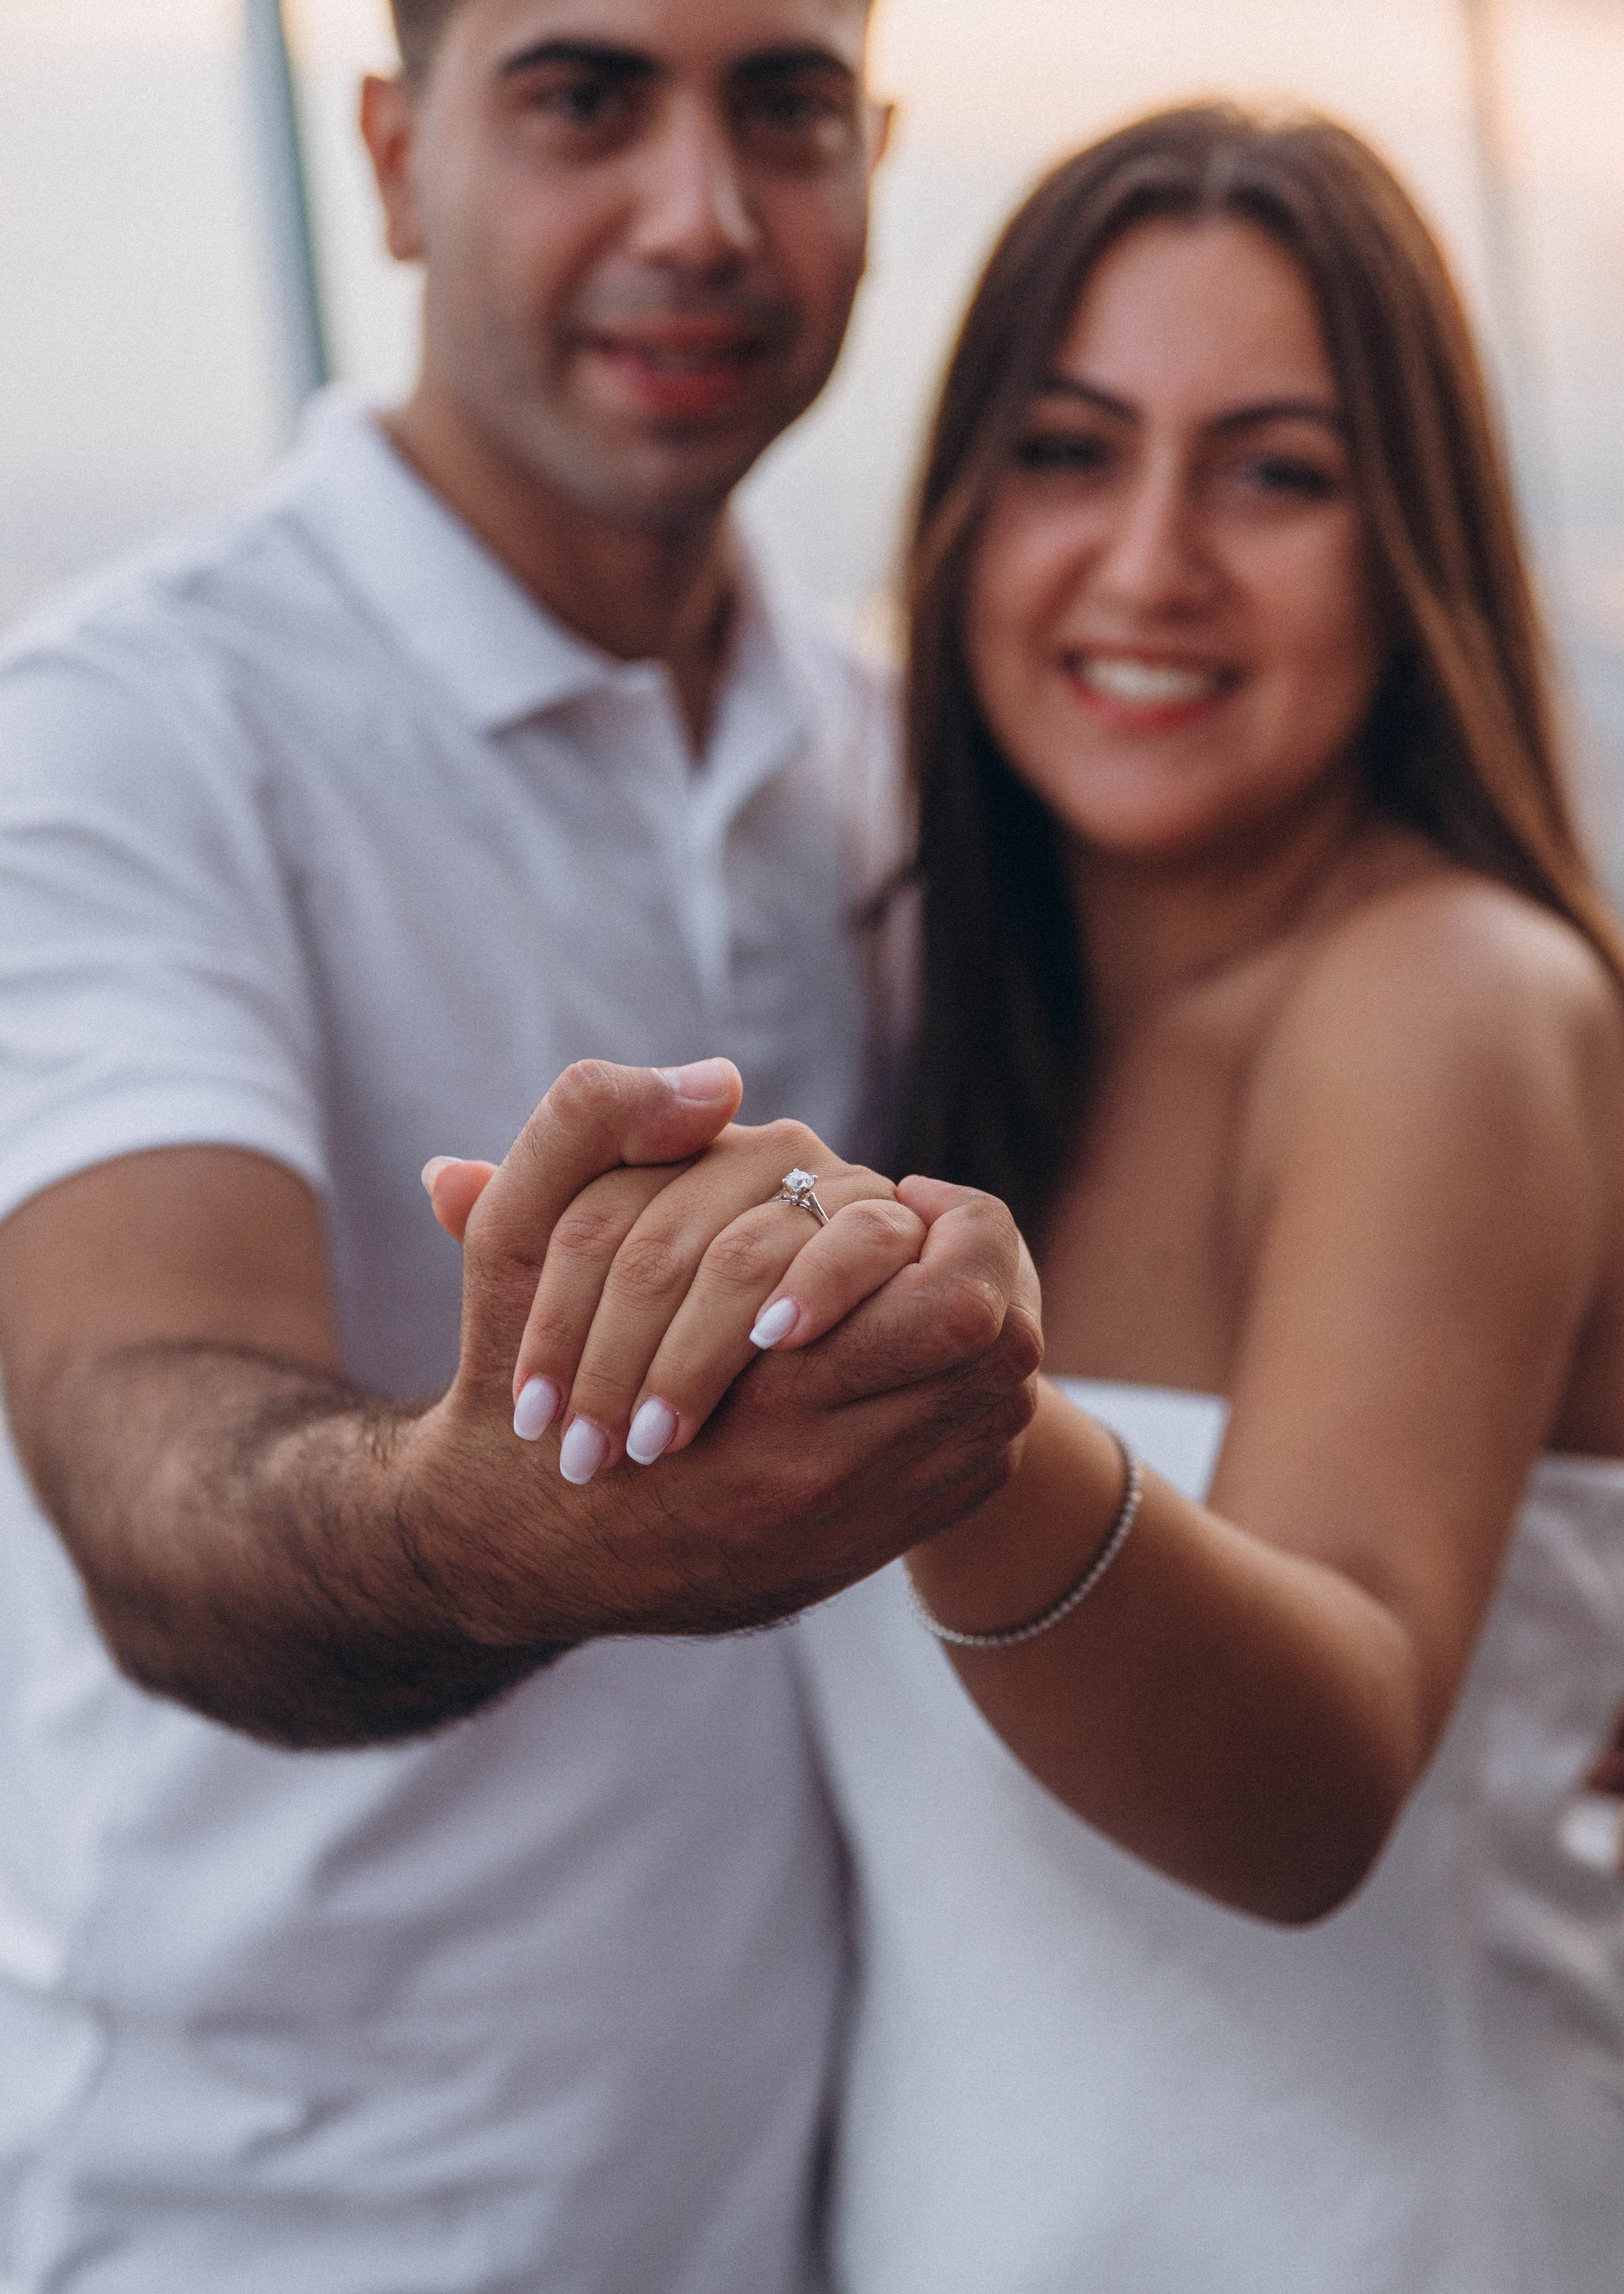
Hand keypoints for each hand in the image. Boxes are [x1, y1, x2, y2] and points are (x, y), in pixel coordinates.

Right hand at [403, 1059, 1043, 1644]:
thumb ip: (591, 1125)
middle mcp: (822, 1473)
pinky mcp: (860, 1551)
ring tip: (921, 1288)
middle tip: (928, 1238)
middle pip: (996, 1353)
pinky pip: (969, 1468)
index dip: (953, 1230)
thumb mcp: (514, 1238)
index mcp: (761, 1394)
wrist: (515, 1547)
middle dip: (977, 1275)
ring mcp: (849, 1523)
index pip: (961, 1298)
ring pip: (992, 1407)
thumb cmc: (508, 1375)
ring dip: (973, 1337)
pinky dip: (958, 1404)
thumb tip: (718, 1080)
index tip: (906, 1204)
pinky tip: (905, 1364)